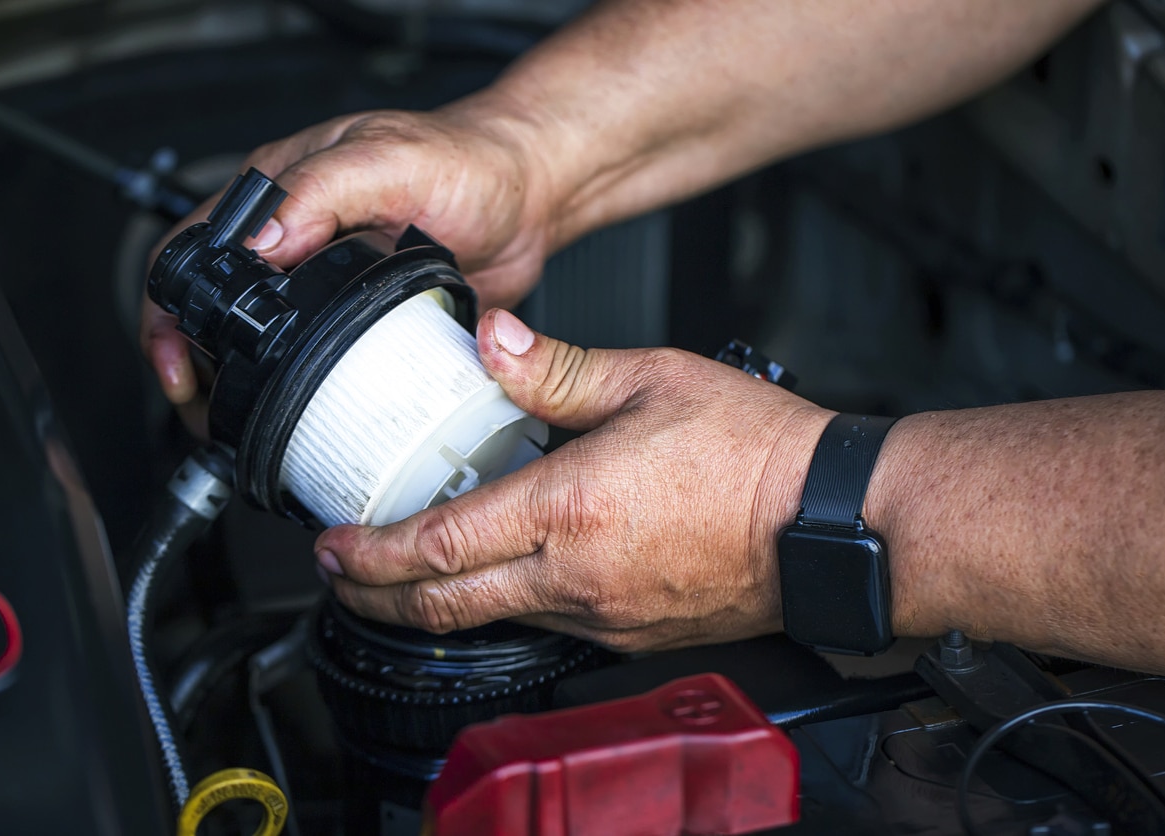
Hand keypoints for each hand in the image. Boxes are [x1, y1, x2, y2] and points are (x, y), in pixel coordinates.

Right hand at [141, 96, 554, 421]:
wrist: (529, 198)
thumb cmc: (467, 161)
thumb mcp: (390, 161)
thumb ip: (321, 190)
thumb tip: (261, 241)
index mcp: (280, 194)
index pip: (194, 252)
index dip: (170, 310)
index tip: (178, 358)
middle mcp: (295, 241)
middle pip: (213, 310)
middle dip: (196, 363)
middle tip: (205, 409)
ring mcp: (328, 285)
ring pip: (262, 345)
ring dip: (243, 387)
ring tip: (242, 426)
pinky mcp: (367, 322)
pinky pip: (324, 365)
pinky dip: (308, 393)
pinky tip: (310, 414)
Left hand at [313, 310, 833, 651]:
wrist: (829, 520)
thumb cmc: (756, 453)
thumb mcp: (650, 379)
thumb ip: (556, 367)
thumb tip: (492, 342)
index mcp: (571, 506)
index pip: (439, 546)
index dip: (372, 553)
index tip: (335, 544)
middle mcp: (578, 576)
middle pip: (446, 606)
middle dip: (377, 597)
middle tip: (342, 576)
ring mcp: (603, 615)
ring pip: (492, 622)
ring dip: (435, 605)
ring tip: (403, 575)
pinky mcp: (630, 633)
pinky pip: (546, 626)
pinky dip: (502, 606)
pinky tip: (501, 574)